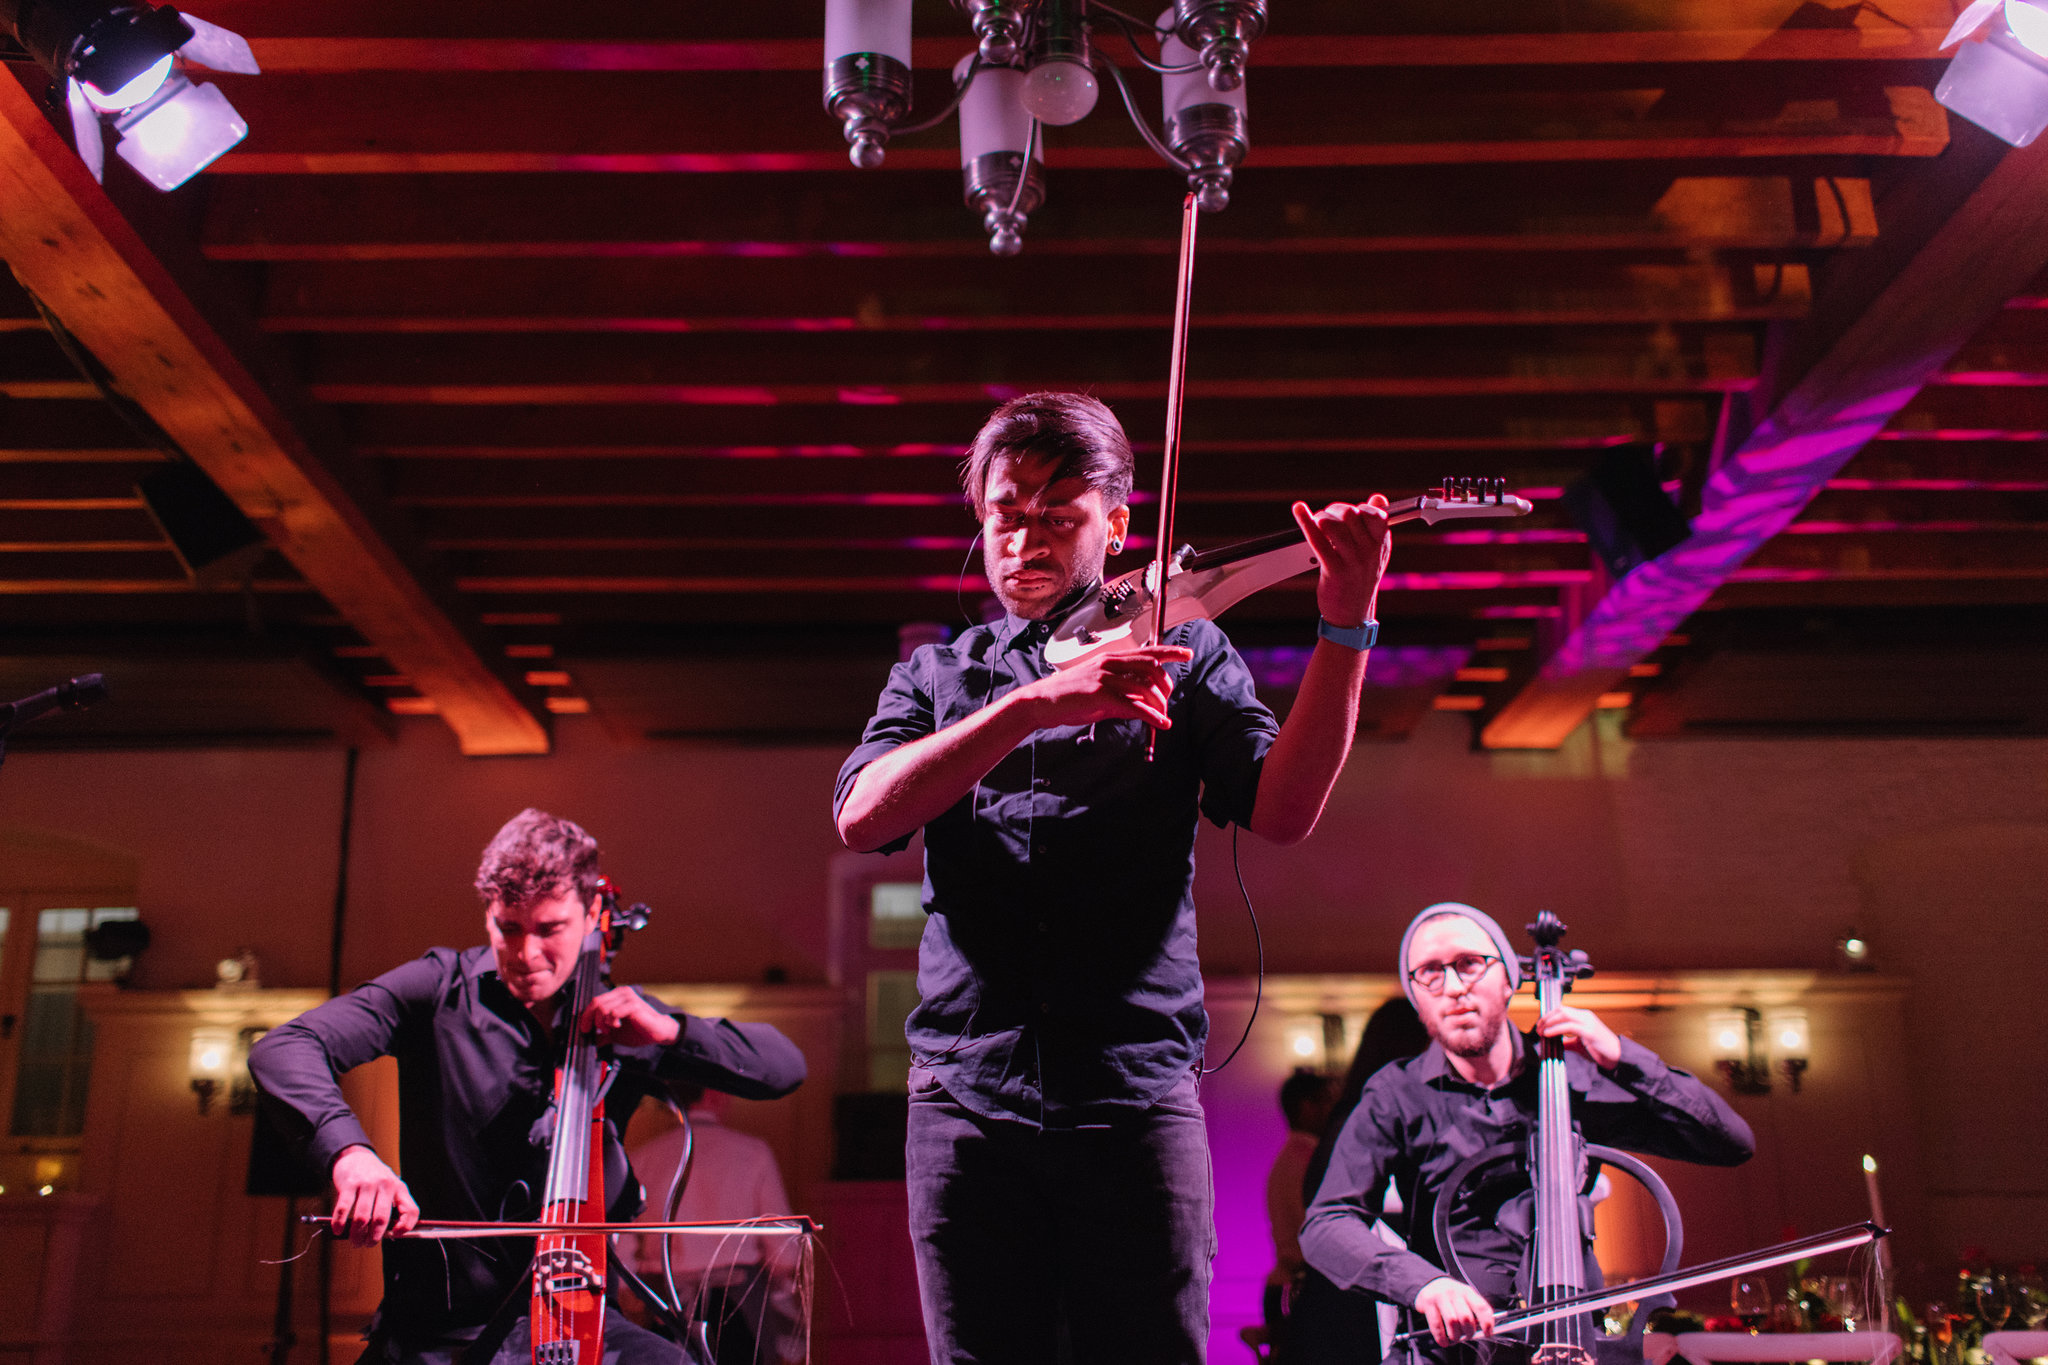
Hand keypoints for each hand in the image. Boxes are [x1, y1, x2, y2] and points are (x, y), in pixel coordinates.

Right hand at [330, 1144, 418, 1246]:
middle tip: (367, 1244)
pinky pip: (344, 1209)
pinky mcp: (349, 1184)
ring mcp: (367, 1184)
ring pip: (362, 1218)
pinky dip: (339, 1223)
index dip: (405, 1226)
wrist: (356, 1156)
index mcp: (399, 1188)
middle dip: (374, 1237)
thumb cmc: (375, 1177)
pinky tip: (338, 1230)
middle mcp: (385, 1185)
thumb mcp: (391, 1186)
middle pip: (381, 1219)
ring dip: (357, 1234)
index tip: (395, 1235)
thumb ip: (393, 1206)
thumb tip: (390, 1234)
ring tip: (355, 1241)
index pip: (410, 1210)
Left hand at [581, 986, 681, 1046]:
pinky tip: (617, 1027)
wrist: (658, 1033)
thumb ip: (602, 1033)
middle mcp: (622, 992)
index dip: (586, 1015)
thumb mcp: (615, 1033)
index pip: (595, 1001)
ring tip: (608, 1030)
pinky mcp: (634, 1005)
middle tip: (590, 1031)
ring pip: (602, 1007)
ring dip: (601, 1022)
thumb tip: (588, 1040)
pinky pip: (614, 1012)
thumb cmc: (638, 1031)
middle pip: (596, 1002)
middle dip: (589, 1019)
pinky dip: (611, 1022)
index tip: (584, 1029)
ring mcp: (629, 997)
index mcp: (617, 995)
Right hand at [1011, 645, 1193, 731]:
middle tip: (1167, 702)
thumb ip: (1124, 693)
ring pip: (1145, 687)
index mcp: (1111, 659)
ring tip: (1162, 717)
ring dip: (1159, 704)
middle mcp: (1110, 664)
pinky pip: (1133, 705)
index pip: (1147, 651)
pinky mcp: (1100, 696)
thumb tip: (1146, 702)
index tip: (1188, 654)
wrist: (1042, 703)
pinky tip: (1160, 723)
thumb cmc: (1070, 696)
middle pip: (1152, 667)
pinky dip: (1151, 715)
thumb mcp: (1101, 690)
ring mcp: (1105, 678)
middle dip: (1166, 686)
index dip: (1170, 652)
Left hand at [1292, 497, 1390, 628]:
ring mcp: (1352, 562)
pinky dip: (1305, 522)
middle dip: (1335, 510)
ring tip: (1319, 524)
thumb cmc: (1360, 580)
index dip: (1359, 508)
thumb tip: (1379, 498)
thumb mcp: (1377, 553)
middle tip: (1328, 517)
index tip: (1351, 513)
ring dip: (1321, 519)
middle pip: (1351, 515)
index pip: (1376, 514)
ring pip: (1333, 525)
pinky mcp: (1333, 571)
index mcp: (1381, 544)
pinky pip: (1317, 540)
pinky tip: (1299, 510)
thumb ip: (1377, 525)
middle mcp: (1369, 552)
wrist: (1352, 615)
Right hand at [1414, 1276, 1496, 1345]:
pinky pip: (1436, 1324)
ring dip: (1455, 1335)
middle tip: (1468, 1336)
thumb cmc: (1451, 1296)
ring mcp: (1440, 1296)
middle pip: (1466, 1317)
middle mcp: (1454, 1292)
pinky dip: (1441, 1337)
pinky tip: (1443, 1341)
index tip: (1488, 1333)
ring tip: (1455, 1338)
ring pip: (1452, 1322)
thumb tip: (1481, 1330)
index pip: (1481, 1307)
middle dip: (1469, 1332)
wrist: (1430, 1283)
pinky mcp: (1427, 1302)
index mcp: (1467, 1292)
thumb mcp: (1464, 1298)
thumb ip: (1474, 1311)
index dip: (1487, 1322)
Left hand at [1536, 1004, 1621, 1069]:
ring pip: (1564, 1015)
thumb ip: (1568, 1041)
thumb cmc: (1599, 1050)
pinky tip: (1548, 1034)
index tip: (1540, 1024)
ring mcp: (1588, 1023)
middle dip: (1547, 1017)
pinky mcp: (1589, 1032)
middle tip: (1538, 1027)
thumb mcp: (1579, 1044)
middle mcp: (1586, 1017)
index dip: (1549, 1015)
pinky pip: (1569, 1027)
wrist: (1617, 1057)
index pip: (1562, 1009)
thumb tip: (1554, 1041)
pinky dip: (1556, 1029)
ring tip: (1541, 1031)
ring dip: (1549, 1022)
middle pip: (1561, 1009)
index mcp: (1584, 1017)